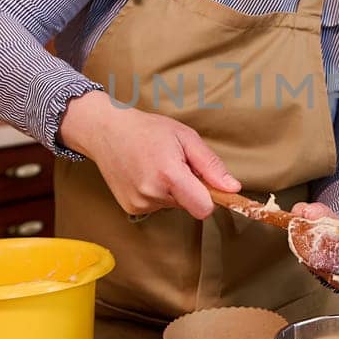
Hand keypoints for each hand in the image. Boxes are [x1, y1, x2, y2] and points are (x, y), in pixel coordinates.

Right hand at [59, 91, 238, 218]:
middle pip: (190, 204)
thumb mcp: (185, 137)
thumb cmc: (147, 130)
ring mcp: (139, 203)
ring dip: (173, 189)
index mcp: (168, 174)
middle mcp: (151, 193)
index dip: (211, 197)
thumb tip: (233, 188)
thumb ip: (211, 165)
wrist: (106, 131)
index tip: (208, 183)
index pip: (204, 208)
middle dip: (190, 187)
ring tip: (157, 166)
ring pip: (174, 205)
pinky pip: (158, 206)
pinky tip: (146, 174)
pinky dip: (158, 193)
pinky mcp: (131, 208)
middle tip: (176, 164)